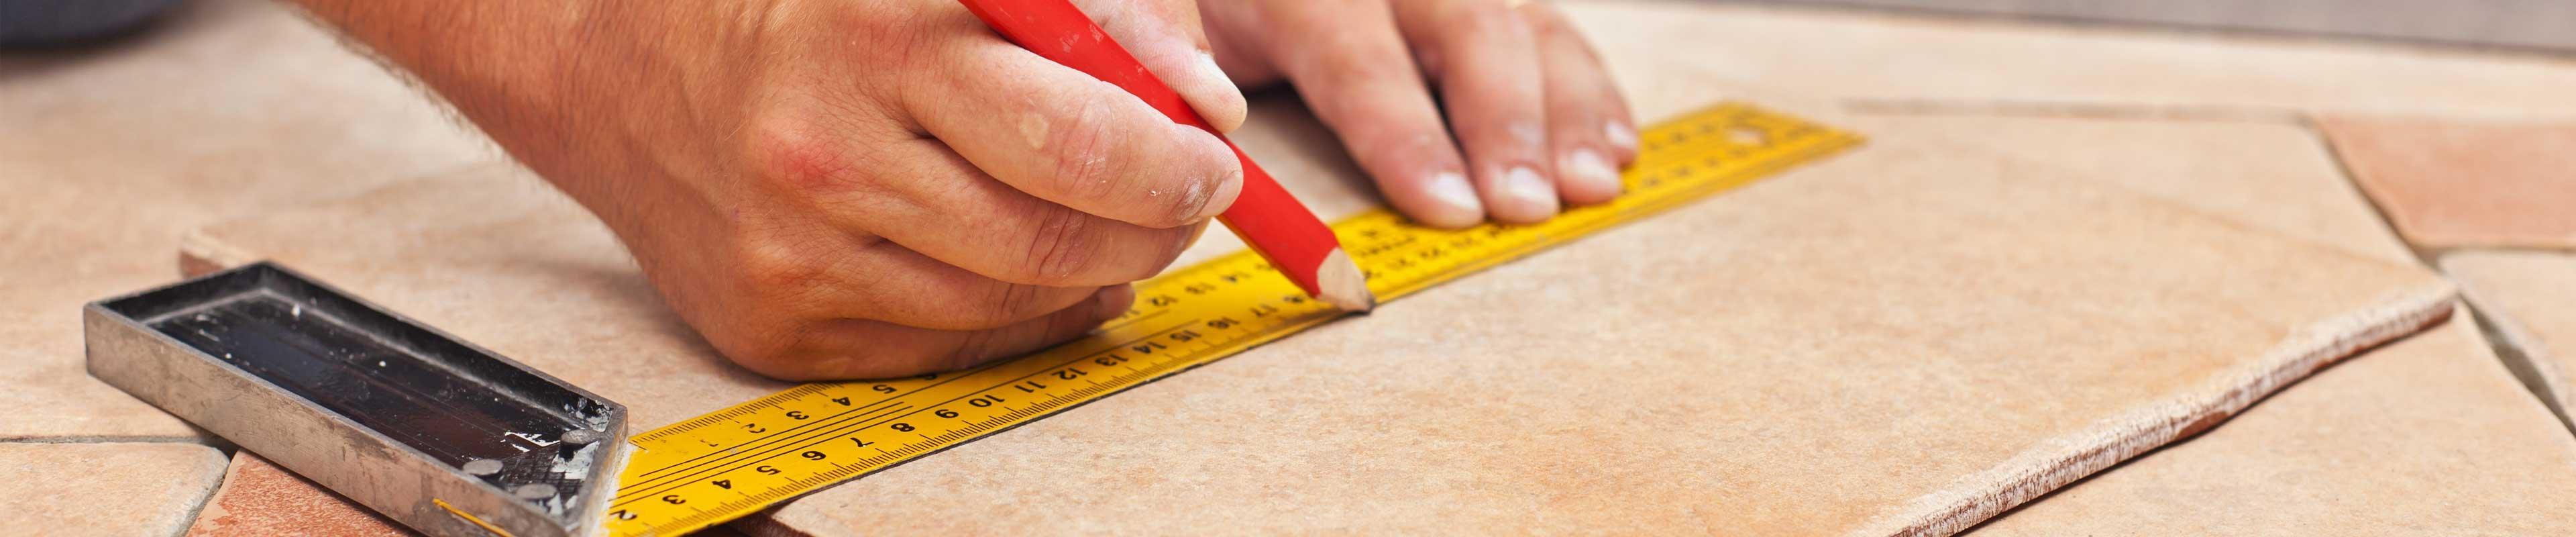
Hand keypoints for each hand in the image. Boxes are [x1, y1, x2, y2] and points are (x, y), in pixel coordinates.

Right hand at [291, 0, 1248, 378]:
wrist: (610, 61)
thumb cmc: (801, 1)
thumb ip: (1087, 3)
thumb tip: (1194, 94)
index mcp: (878, 35)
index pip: (1075, 130)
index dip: (1172, 157)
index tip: (1214, 153)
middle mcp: (829, 152)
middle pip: (1055, 233)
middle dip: (1155, 224)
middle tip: (1187, 197)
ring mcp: (798, 252)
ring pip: (1014, 301)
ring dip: (1094, 269)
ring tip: (1106, 221)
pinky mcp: (777, 326)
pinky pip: (950, 345)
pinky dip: (1018, 313)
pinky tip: (1029, 267)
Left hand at [1200, 0, 1636, 226]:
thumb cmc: (1199, 15)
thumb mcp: (1168, 29)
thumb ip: (1181, 68)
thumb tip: (1213, 137)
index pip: (1358, 55)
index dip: (1407, 135)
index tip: (1452, 209)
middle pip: (1463, 27)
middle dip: (1505, 123)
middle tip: (1528, 206)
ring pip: (1520, 22)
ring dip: (1566, 110)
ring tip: (1590, 187)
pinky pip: (1549, 24)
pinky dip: (1590, 88)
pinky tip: (1616, 145)